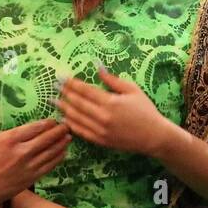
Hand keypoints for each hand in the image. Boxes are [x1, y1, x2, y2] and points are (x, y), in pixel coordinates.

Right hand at [0, 119, 70, 202]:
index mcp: (11, 138)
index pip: (35, 127)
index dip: (48, 123)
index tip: (53, 121)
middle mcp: (22, 150)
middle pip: (46, 138)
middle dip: (59, 131)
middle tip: (66, 126)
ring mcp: (28, 165)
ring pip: (51, 152)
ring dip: (62, 143)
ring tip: (68, 138)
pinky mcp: (31, 177)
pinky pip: (49, 165)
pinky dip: (58, 158)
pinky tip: (63, 153)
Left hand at [55, 68, 177, 156]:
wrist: (153, 136)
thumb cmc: (145, 110)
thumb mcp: (132, 90)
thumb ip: (112, 80)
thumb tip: (98, 66)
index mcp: (110, 102)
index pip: (85, 90)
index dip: (72, 83)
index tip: (62, 77)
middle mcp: (103, 117)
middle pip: (77, 103)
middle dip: (64, 93)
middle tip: (54, 86)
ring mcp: (100, 131)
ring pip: (76, 118)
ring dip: (64, 108)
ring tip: (54, 101)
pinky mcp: (100, 141)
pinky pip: (81, 131)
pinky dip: (70, 124)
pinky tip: (64, 118)